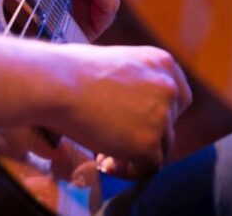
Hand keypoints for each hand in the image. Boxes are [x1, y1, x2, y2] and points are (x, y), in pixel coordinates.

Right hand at [49, 44, 191, 178]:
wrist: (54, 84)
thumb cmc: (68, 69)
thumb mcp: (112, 62)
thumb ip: (131, 80)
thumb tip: (128, 103)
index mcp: (160, 62)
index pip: (177, 96)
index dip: (156, 113)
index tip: (134, 122)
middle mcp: (169, 87)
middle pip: (169, 123)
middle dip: (144, 134)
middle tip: (113, 139)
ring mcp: (161, 116)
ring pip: (159, 146)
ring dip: (133, 152)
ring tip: (102, 152)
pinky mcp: (149, 144)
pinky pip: (148, 168)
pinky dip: (128, 170)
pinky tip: (104, 162)